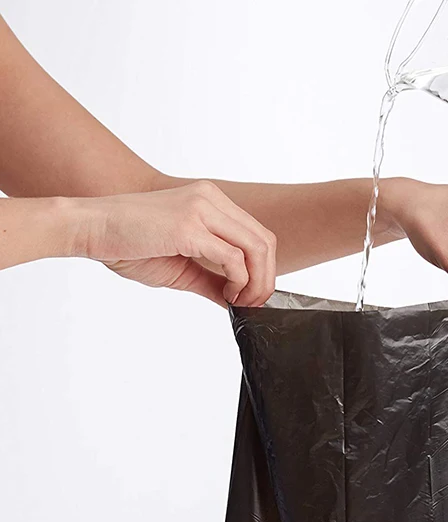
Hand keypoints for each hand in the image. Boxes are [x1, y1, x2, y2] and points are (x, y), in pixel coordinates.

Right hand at [71, 181, 276, 306]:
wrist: (89, 228)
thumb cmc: (127, 243)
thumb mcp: (182, 266)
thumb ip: (212, 279)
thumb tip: (236, 301)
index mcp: (210, 200)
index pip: (257, 234)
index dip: (264, 269)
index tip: (252, 296)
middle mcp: (210, 198)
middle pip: (264, 240)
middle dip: (266, 279)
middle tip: (253, 304)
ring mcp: (201, 209)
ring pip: (257, 248)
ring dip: (257, 283)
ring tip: (241, 302)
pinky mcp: (190, 226)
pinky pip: (234, 258)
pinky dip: (239, 282)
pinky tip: (226, 295)